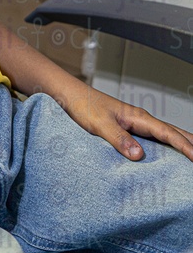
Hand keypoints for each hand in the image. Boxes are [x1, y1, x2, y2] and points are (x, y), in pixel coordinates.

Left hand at [61, 84, 192, 161]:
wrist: (72, 96)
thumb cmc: (84, 106)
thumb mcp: (100, 124)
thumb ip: (119, 139)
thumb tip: (138, 155)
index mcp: (139, 117)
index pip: (169, 134)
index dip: (186, 147)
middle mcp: (141, 119)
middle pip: (174, 132)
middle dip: (191, 143)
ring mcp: (136, 123)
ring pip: (166, 134)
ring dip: (182, 143)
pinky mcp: (129, 127)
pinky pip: (155, 138)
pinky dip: (168, 144)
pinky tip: (169, 153)